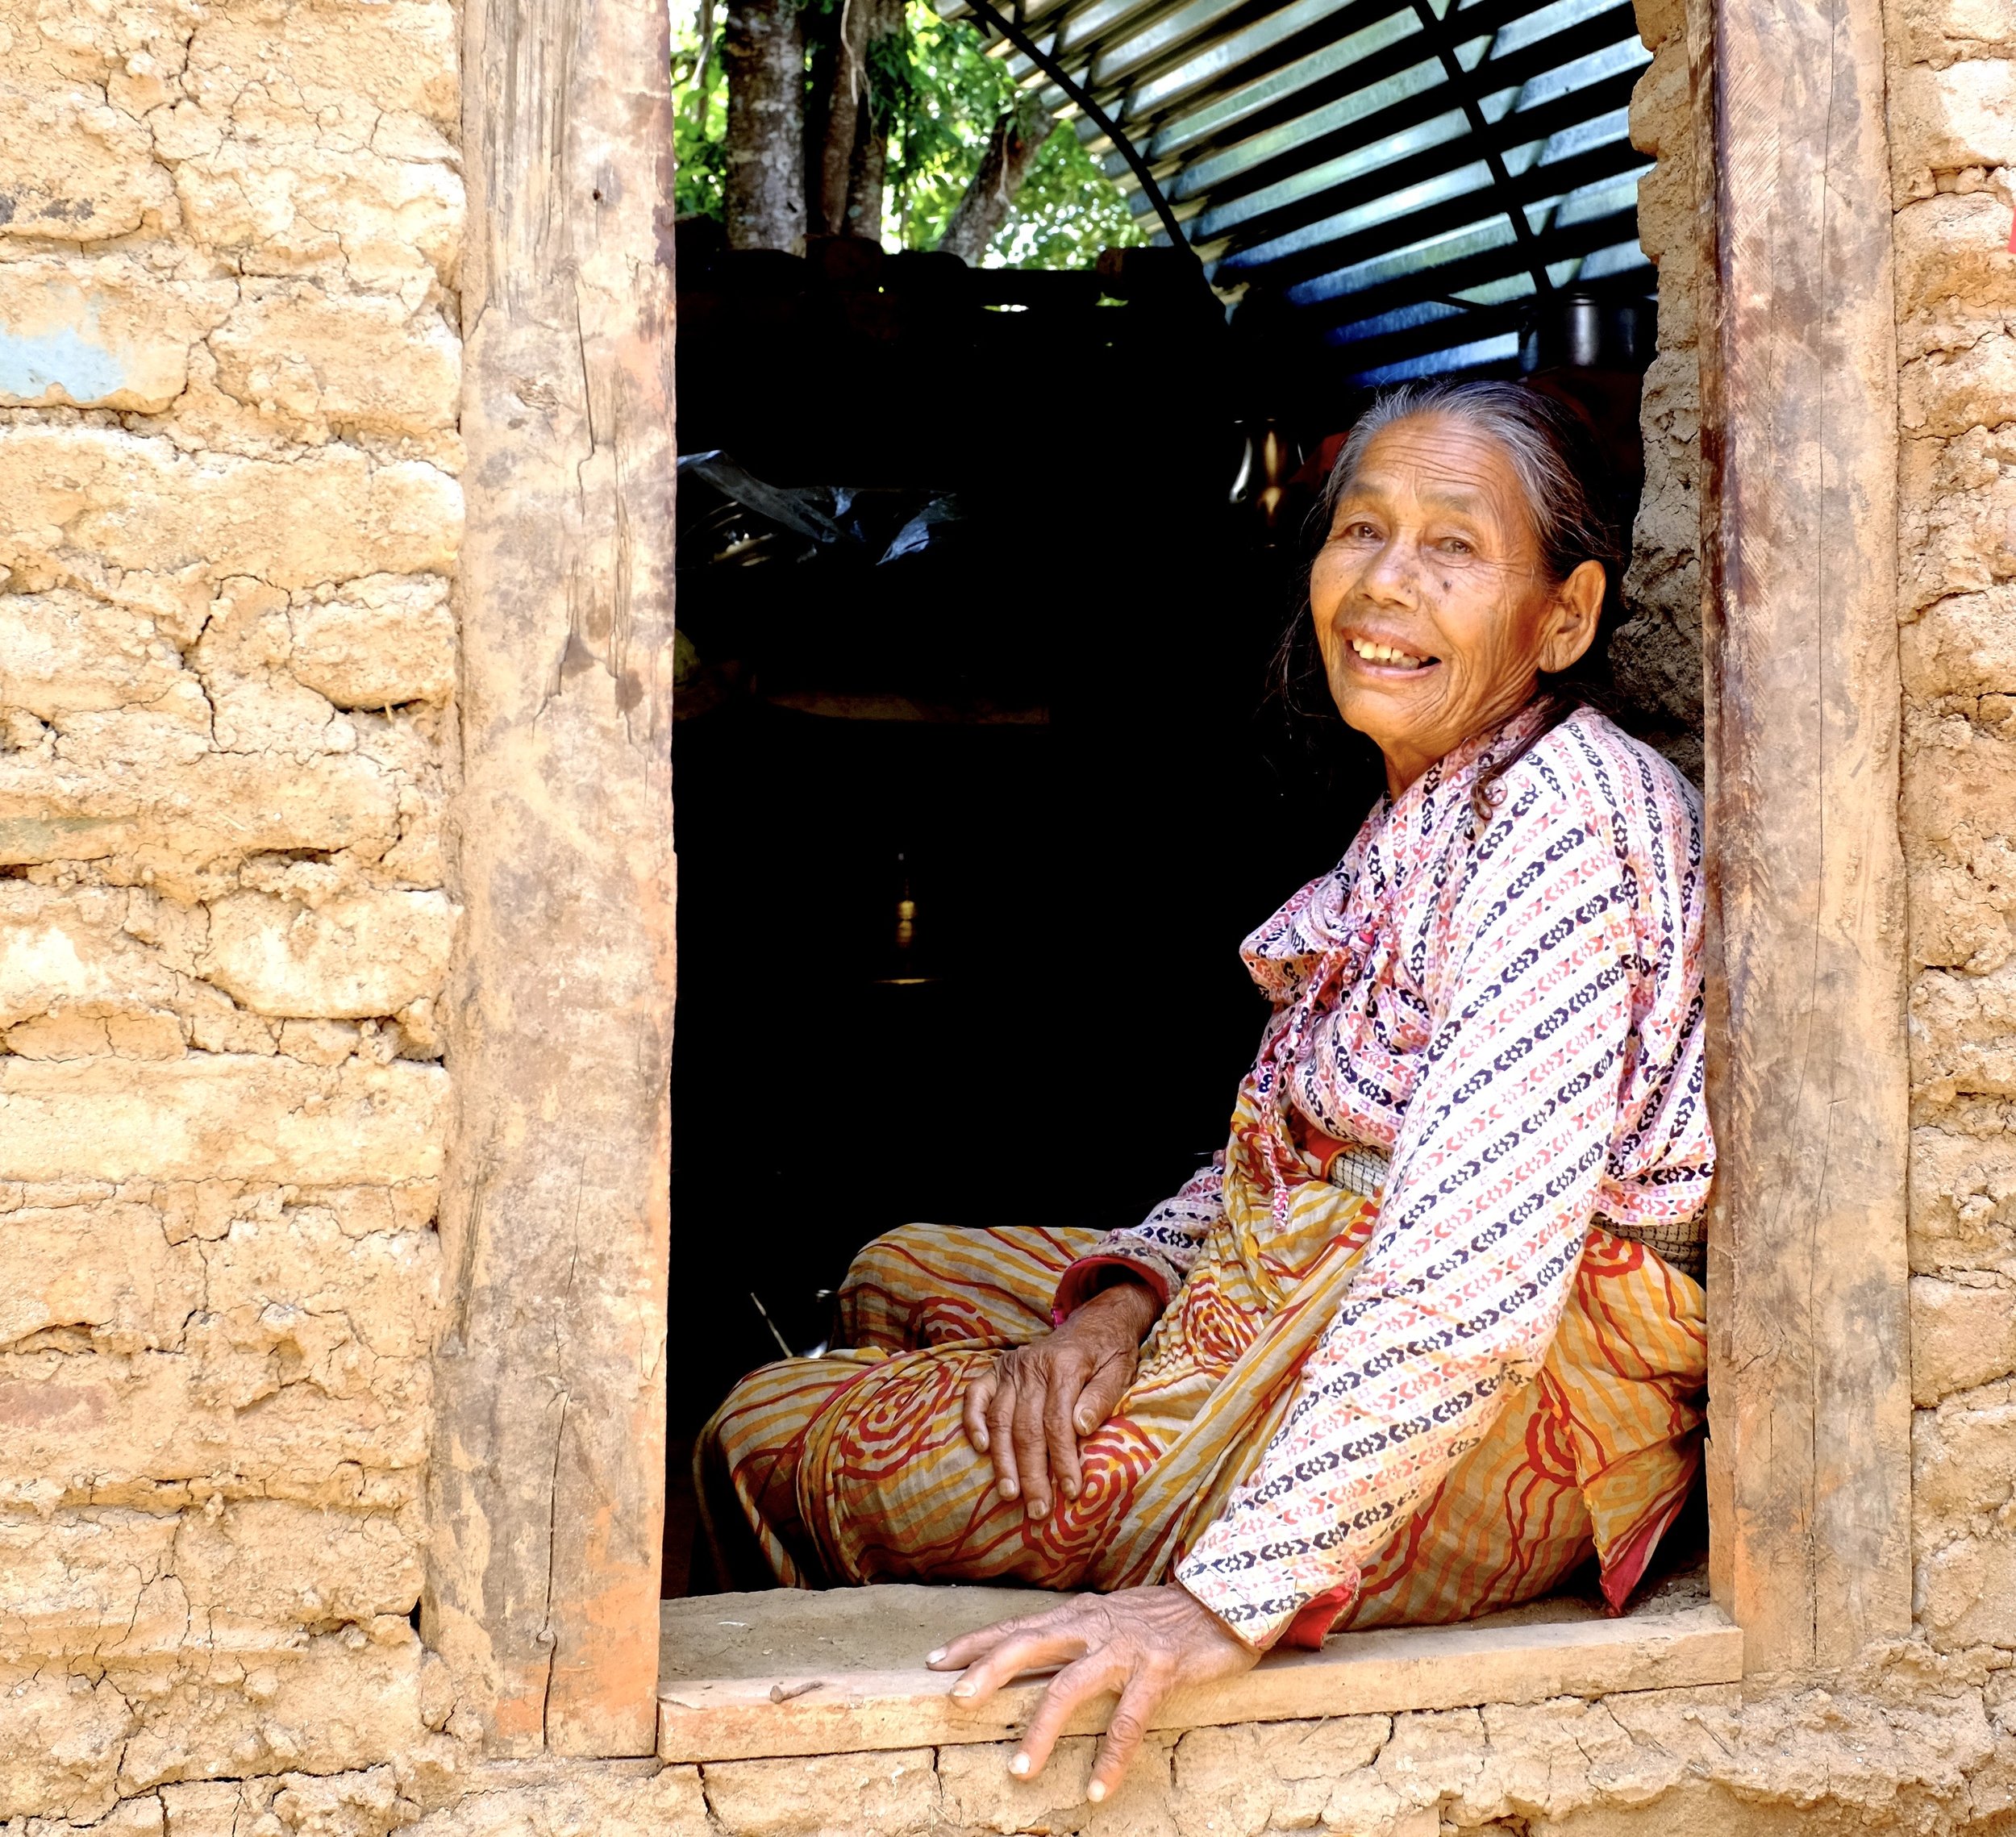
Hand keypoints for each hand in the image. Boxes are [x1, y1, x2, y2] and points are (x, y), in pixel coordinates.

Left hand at [926, 1584, 1259, 1799]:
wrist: (1224, 1599)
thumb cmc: (1163, 1617)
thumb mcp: (1110, 1619)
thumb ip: (1075, 1637)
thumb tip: (1033, 1657)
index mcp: (1078, 1614)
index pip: (1016, 1625)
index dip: (975, 1643)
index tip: (935, 1661)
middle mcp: (1093, 1624)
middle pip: (1028, 1643)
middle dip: (988, 1671)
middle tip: (954, 1700)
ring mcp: (1124, 1646)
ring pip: (1069, 1686)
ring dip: (1041, 1730)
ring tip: (1019, 1771)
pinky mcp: (1157, 1668)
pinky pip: (1128, 1720)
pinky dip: (1111, 1757)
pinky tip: (1097, 1790)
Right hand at [963, 1280, 1159, 1517]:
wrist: (1095, 1322)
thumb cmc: (1110, 1352)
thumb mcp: (1120, 1370)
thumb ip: (1102, 1397)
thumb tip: (1082, 1428)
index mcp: (1065, 1366)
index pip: (1058, 1422)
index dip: (1063, 1459)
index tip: (1070, 1491)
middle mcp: (1033, 1366)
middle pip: (1027, 1428)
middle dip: (1032, 1473)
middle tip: (1038, 1510)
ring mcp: (1012, 1368)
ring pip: (1001, 1419)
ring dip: (1003, 1460)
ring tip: (1010, 1494)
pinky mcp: (999, 1369)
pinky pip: (977, 1395)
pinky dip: (975, 1421)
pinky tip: (982, 1448)